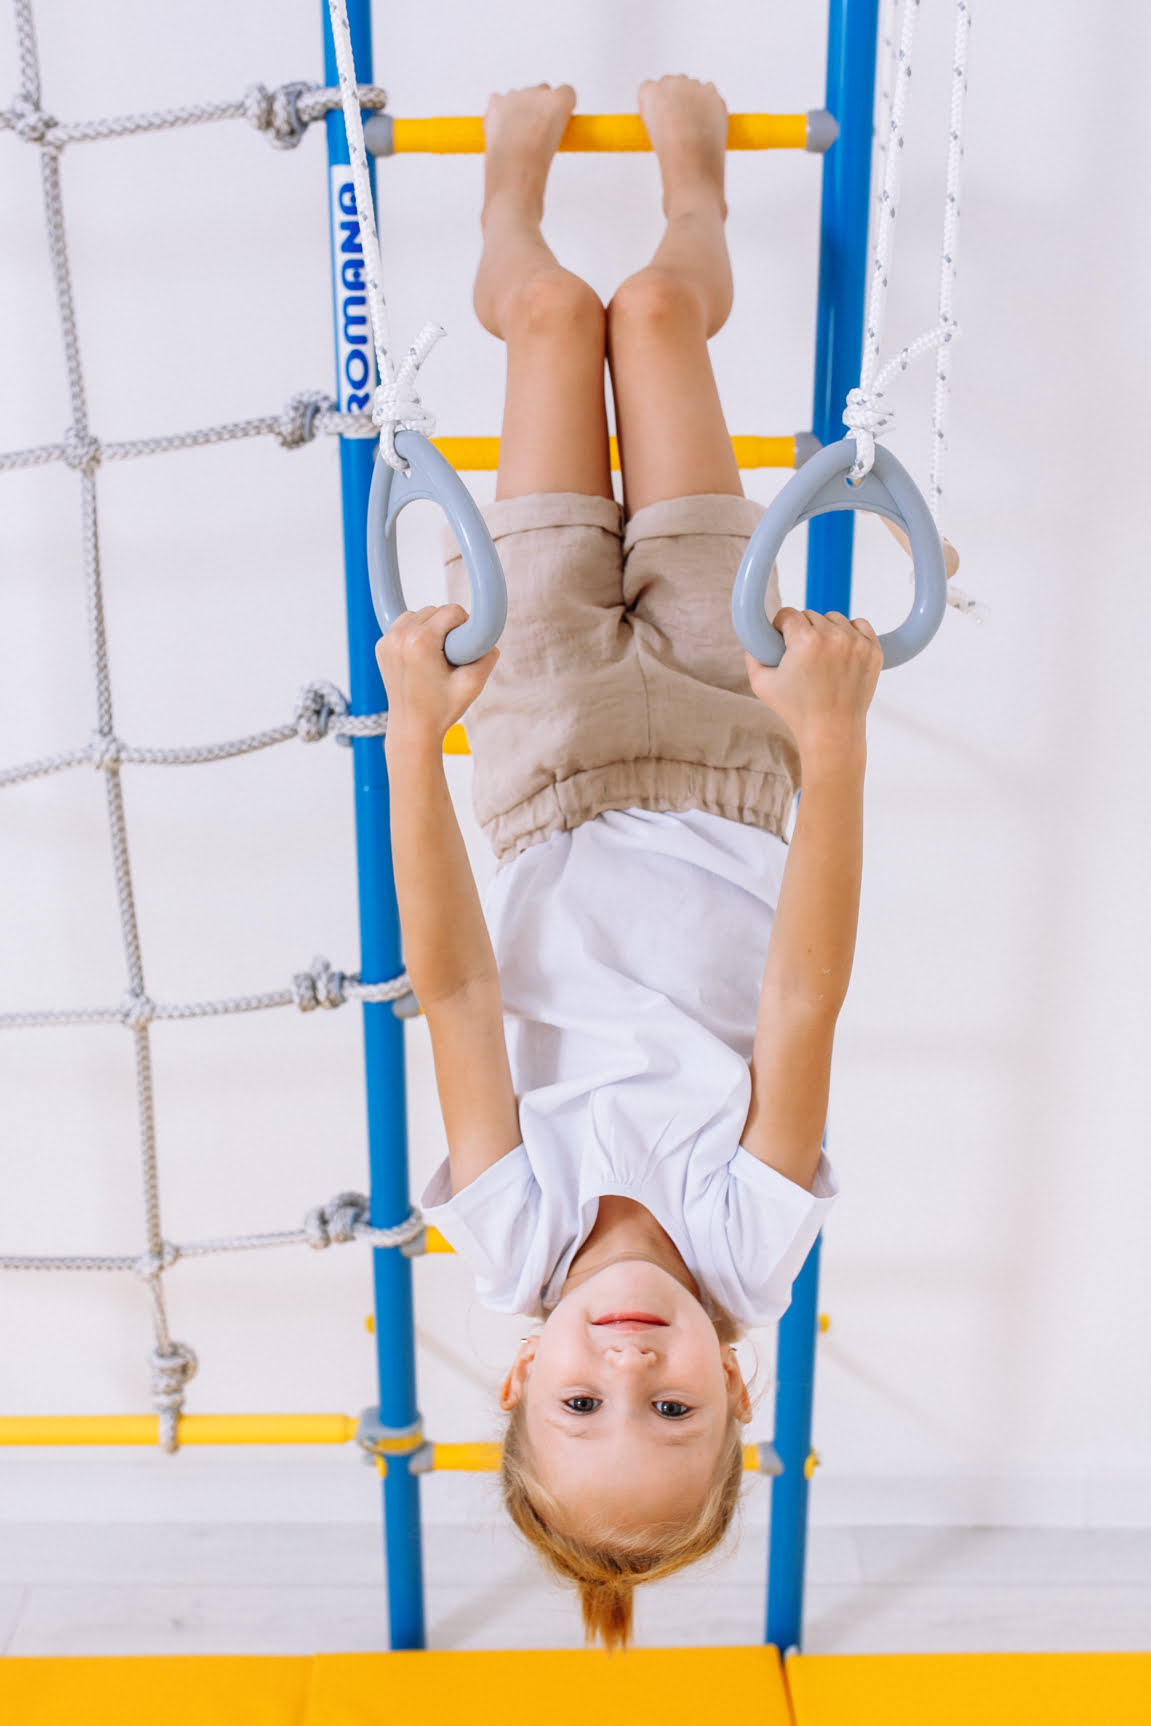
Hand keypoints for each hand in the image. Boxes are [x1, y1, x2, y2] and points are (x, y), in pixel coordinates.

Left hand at [376, 605, 498, 745]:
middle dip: (447, 628)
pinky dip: (416, 633)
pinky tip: (422, 655)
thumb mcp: (473, 684)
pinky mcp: (382, 645)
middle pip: (435, 610)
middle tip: (451, 656)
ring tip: (437, 656)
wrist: (413, 728)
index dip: (465, 626)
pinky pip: (405, 625)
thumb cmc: (441, 709)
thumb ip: (488, 656)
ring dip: (432, 628)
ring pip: (419, 615)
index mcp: (420, 642)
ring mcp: (387, 640)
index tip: (464, 648)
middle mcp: (399, 636)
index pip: (452, 611)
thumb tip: (490, 640)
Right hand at [745, 608, 881, 760]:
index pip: (788, 614)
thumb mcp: (761, 684)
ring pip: (834, 619)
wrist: (832, 731)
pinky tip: (841, 651)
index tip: (782, 640)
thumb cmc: (796, 710)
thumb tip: (754, 636)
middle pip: (811, 615)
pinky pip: (860, 625)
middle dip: (803, 631)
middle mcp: (833, 637)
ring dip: (826, 631)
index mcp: (805, 641)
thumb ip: (753, 654)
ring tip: (821, 656)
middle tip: (802, 656)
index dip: (780, 626)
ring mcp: (857, 643)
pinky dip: (850, 633)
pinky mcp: (873, 650)